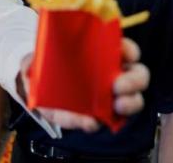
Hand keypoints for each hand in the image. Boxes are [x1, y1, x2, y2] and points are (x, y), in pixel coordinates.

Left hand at [23, 38, 148, 131]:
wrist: (33, 88)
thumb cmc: (44, 65)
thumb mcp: (40, 52)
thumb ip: (40, 52)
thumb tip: (40, 53)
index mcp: (103, 53)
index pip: (126, 48)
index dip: (129, 50)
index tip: (125, 53)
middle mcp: (113, 74)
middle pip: (138, 75)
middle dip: (134, 80)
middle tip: (118, 85)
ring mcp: (109, 97)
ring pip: (132, 100)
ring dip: (129, 103)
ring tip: (117, 105)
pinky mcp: (97, 117)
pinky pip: (102, 123)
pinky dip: (95, 122)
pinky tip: (89, 121)